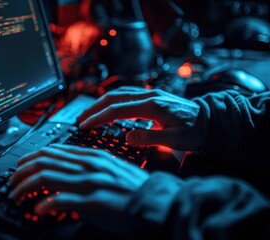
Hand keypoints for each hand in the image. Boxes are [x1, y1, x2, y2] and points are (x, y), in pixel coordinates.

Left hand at [10, 144, 149, 233]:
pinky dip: (45, 204)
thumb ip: (87, 166)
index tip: (20, 166)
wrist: (154, 201)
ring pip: (46, 177)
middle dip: (21, 171)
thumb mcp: (108, 169)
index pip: (52, 151)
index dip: (31, 157)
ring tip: (16, 195)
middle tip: (12, 182)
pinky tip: (38, 210)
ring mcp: (89, 182)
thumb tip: (67, 170)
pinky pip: (61, 200)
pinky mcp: (92, 202)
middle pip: (44, 161)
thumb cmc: (132, 187)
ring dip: (26, 186)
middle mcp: (87, 166)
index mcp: (90, 156)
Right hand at [77, 86, 202, 150]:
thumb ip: (150, 138)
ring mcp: (151, 94)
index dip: (98, 118)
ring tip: (90, 112)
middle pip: (114, 98)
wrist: (211, 121)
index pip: (117, 110)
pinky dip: (114, 101)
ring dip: (102, 102)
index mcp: (152, 106)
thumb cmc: (195, 131)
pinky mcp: (153, 97)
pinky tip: (109, 108)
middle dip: (95, 108)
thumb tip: (128, 137)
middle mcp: (150, 96)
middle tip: (80, 118)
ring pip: (120, 94)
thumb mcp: (175, 140)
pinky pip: (128, 95)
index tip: (85, 125)